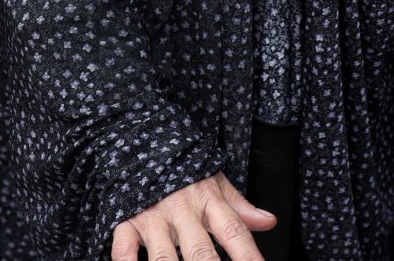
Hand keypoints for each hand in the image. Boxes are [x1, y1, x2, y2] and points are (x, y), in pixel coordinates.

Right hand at [110, 172, 274, 260]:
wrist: (143, 144)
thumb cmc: (184, 171)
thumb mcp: (215, 183)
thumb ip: (240, 207)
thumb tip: (269, 222)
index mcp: (208, 200)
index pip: (233, 230)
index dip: (247, 254)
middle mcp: (182, 210)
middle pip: (201, 251)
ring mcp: (153, 217)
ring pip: (164, 256)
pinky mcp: (128, 221)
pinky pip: (124, 246)